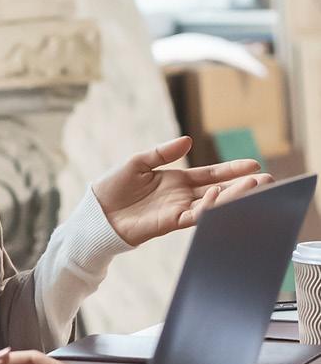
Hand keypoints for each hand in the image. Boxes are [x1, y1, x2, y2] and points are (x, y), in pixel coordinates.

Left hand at [92, 136, 271, 246]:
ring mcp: (177, 211)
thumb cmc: (113, 188)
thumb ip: (162, 153)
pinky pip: (193, 216)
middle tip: (268, 180)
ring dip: (234, 196)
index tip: (254, 165)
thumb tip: (188, 141)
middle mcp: (181, 197)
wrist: (95, 213)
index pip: (211, 175)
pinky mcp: (168, 223)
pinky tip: (218, 194)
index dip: (232, 170)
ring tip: (256, 186)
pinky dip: (207, 206)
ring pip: (212, 204)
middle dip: (244, 186)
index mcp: (177, 181)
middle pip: (219, 190)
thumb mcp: (138, 163)